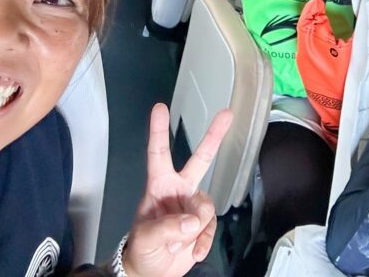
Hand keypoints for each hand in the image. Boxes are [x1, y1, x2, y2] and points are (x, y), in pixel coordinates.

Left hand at [122, 104, 232, 276]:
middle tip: (227, 113)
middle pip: (200, 159)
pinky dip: (203, 242)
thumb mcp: (145, 239)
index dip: (159, 131)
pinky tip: (194, 251)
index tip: (160, 108)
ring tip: (178, 243)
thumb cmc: (141, 250)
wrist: (152, 273)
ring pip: (206, 206)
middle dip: (214, 136)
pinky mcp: (204, 224)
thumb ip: (166, 227)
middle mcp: (179, 190)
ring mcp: (193, 206)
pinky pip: (211, 227)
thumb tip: (192, 221)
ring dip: (194, 229)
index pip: (158, 154)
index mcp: (159, 186)